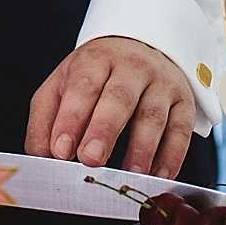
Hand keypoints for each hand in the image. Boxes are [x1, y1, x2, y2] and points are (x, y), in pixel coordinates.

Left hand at [26, 36, 193, 177]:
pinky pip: (181, 130)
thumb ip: (46, 119)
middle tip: (90, 159)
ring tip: (129, 174)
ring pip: (153, 115)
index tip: (60, 149)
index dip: (71, 118)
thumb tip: (41, 156)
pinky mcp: (184, 102)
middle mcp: (131, 67)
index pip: (83, 86)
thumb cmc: (96, 76)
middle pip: (119, 98)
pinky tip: (158, 175)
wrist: (141, 49)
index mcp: (96, 60)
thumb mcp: (63, 84)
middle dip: (104, 130)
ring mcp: (161, 84)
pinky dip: (172, 155)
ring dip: (141, 148)